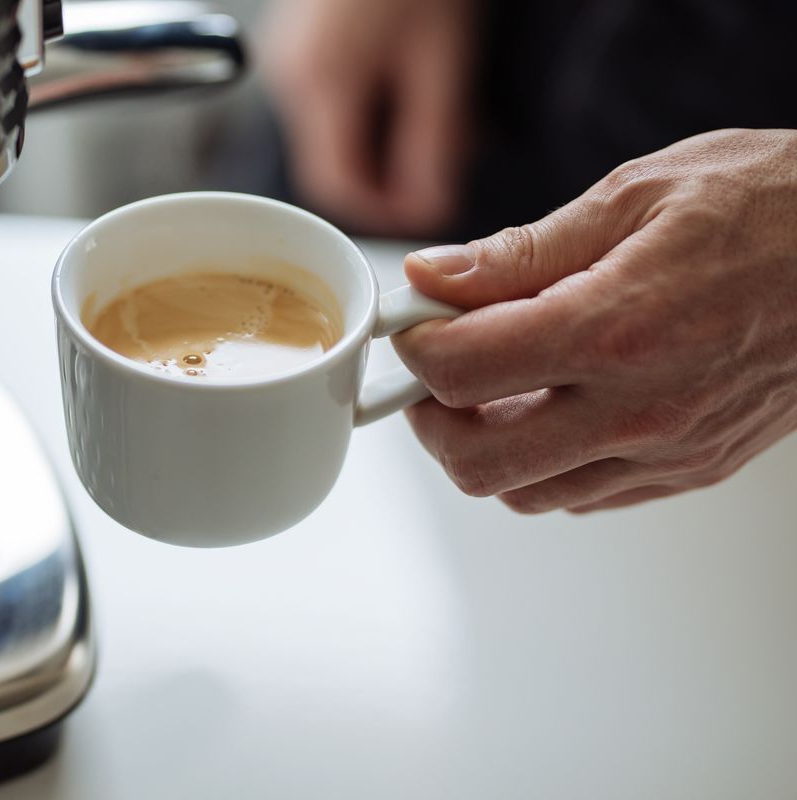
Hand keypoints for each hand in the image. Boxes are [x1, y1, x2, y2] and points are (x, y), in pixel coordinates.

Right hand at [263, 0, 474, 236]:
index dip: (383, 210)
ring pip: (333, 132)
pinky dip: (372, 110)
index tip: (428, 209)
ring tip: (438, 120)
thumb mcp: (442, 59)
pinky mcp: (300, 46)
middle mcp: (291, 77)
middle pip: (331, 162)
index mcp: (319, 85)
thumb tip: (431, 210)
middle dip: (388, 178)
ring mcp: (290, 60)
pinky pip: (331, 100)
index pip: (336, 185)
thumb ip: (435, 142)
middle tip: (443, 169)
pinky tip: (411, 86)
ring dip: (384, 143)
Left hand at [393, 128, 796, 512]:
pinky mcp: (694, 471)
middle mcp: (643, 408)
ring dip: (486, 446)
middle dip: (432, 419)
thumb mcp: (634, 197)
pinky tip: (554, 409)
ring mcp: (671, 452)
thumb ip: (520, 252)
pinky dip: (545, 464)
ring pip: (525, 493)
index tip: (417, 319)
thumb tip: (432, 278)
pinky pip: (584, 496)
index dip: (415, 344)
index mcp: (617, 329)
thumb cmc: (772, 207)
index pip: (459, 370)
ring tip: (494, 387)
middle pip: (477, 463)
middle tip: (436, 371)